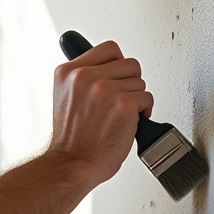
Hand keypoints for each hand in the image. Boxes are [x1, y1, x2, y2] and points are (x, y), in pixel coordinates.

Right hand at [48, 40, 153, 184]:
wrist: (73, 163)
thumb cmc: (73, 140)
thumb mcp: (66, 97)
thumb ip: (82, 79)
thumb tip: (105, 67)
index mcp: (68, 72)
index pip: (109, 49)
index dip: (117, 66)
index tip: (115, 79)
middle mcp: (84, 76)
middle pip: (129, 63)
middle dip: (129, 84)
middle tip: (118, 102)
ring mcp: (104, 88)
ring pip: (140, 81)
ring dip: (136, 99)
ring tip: (120, 115)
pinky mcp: (122, 103)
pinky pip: (147, 98)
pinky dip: (144, 112)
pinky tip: (129, 122)